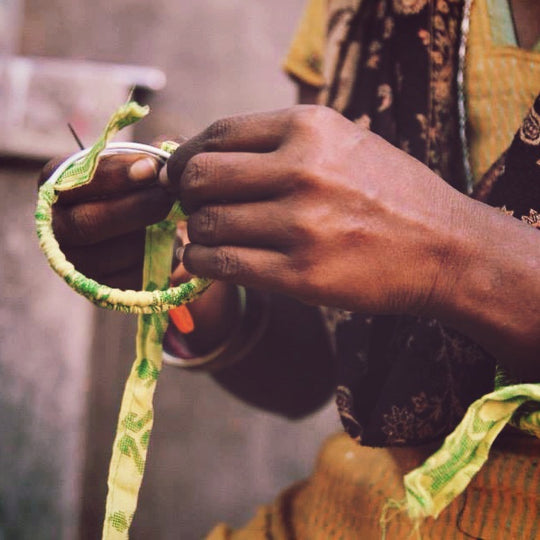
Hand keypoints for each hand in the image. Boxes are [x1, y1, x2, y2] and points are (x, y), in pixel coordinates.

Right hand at [40, 152, 173, 289]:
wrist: (154, 231)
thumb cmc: (144, 189)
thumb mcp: (148, 165)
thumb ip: (156, 154)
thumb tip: (169, 153)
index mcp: (57, 187)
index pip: (70, 180)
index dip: (112, 175)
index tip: (151, 169)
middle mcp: (56, 227)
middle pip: (86, 223)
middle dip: (134, 208)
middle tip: (169, 197)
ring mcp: (75, 262)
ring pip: (108, 254)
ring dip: (147, 235)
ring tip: (175, 219)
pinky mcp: (101, 287)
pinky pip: (127, 277)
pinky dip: (153, 260)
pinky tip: (170, 244)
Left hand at [161, 105, 467, 314]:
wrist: (445, 248)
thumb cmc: (392, 194)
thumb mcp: (343, 144)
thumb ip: (280, 145)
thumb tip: (210, 160)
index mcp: (310, 129)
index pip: (218, 134)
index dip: (186, 155)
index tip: (181, 174)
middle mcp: (302, 170)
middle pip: (201, 176)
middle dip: (185, 194)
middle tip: (192, 208)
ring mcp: (301, 224)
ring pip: (206, 224)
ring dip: (196, 233)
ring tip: (209, 237)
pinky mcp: (301, 274)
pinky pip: (221, 264)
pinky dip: (203, 263)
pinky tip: (212, 261)